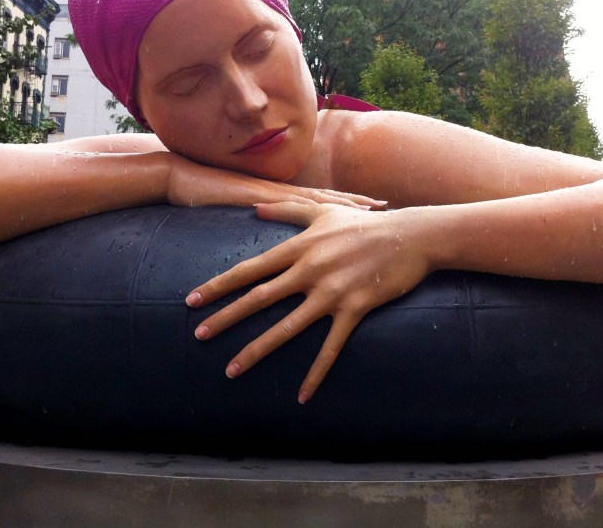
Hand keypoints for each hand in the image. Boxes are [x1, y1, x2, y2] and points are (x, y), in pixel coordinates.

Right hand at [166, 155, 385, 211]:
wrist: (181, 177)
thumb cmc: (206, 194)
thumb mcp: (240, 211)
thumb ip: (261, 220)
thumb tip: (279, 239)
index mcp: (281, 195)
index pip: (324, 201)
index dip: (352, 203)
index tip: (380, 205)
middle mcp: (282, 192)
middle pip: (329, 201)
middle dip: (357, 206)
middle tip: (389, 208)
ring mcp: (272, 194)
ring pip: (316, 202)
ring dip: (344, 208)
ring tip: (371, 214)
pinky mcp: (259, 198)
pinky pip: (291, 208)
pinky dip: (313, 211)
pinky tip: (331, 216)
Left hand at [186, 202, 429, 402]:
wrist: (410, 235)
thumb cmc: (364, 222)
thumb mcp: (323, 210)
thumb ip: (287, 210)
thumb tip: (255, 208)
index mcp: (299, 247)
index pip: (249, 269)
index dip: (219, 285)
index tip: (192, 300)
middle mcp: (309, 270)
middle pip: (258, 298)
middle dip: (226, 318)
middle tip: (198, 335)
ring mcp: (331, 292)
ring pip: (286, 327)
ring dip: (256, 350)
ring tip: (232, 369)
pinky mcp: (355, 309)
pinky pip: (331, 346)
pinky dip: (316, 372)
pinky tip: (302, 394)